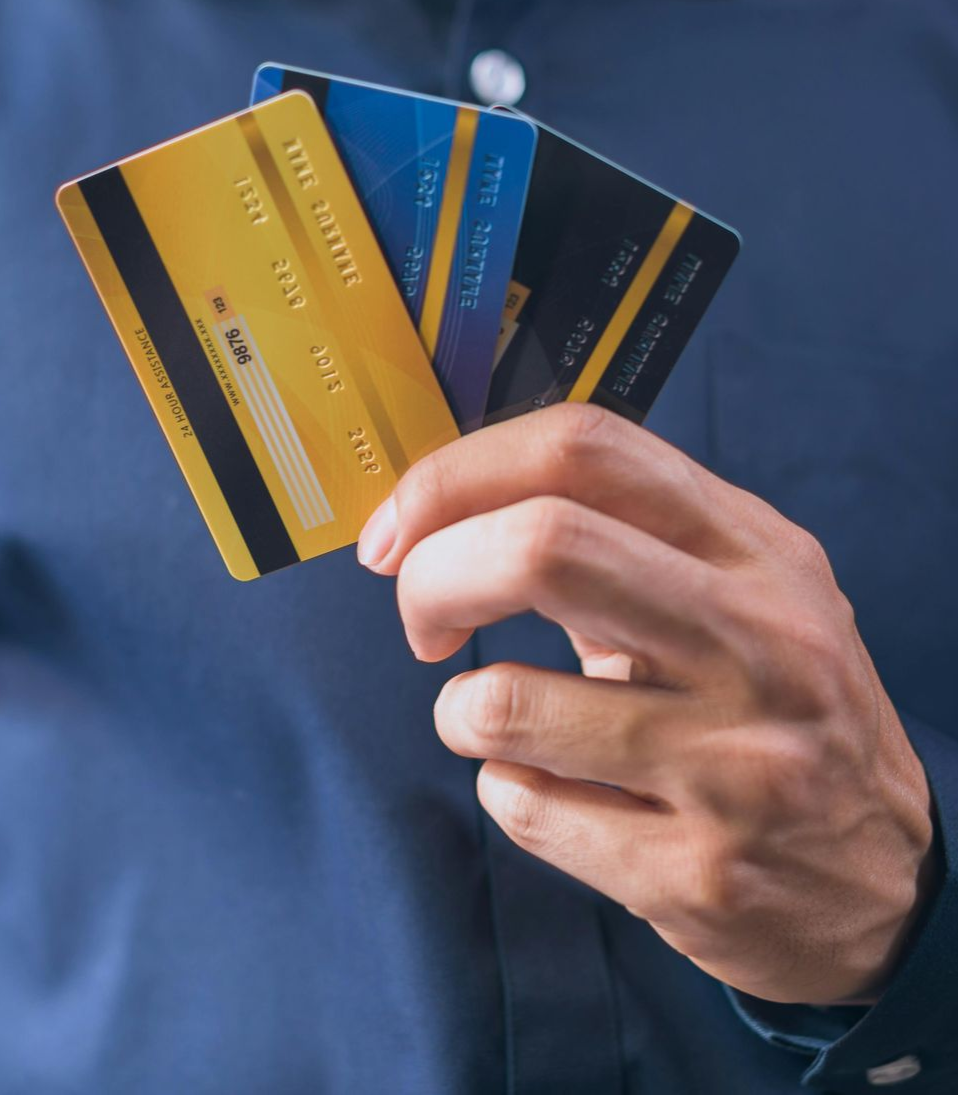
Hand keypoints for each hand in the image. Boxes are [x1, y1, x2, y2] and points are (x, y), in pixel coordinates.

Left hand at [357, 404, 935, 1004]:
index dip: (460, 474)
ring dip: (463, 708)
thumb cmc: (789, 711)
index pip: (587, 451)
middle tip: (423, 617)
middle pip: (542, 547)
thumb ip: (629, 537)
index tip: (402, 524)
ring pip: (506, 703)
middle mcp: (756, 643)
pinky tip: (554, 790)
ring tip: (497, 718)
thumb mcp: (749, 592)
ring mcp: (732, 764)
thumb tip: (459, 508)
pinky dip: (504, 789)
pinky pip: (523, 810)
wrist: (885, 878)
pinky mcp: (695, 873)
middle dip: (434, 576)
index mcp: (756, 552)